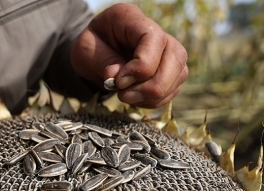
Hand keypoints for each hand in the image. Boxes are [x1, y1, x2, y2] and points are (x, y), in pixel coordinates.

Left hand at [71, 3, 188, 107]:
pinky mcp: (169, 69)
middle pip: (176, 57)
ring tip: (126, 97)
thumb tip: (119, 79)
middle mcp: (156, 31)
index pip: (153, 39)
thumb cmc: (89, 47)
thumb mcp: (85, 51)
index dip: (142, 66)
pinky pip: (173, 88)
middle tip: (124, 95)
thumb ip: (102, 61)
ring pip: (179, 74)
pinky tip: (135, 98)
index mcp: (131, 18)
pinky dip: (155, 100)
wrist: (93, 55)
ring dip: (153, 95)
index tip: (119, 82)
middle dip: (152, 86)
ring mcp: (166, 50)